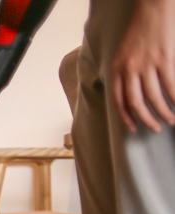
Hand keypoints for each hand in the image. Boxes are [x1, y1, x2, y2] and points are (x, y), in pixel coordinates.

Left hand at [111, 0, 174, 132]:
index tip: (132, 128)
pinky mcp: (164, 60)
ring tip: (170, 121)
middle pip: (136, 103)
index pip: (118, 100)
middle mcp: (129, 70)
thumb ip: (124, 73)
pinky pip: (170, 85)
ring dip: (164, 112)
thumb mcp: (123, 54)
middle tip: (155, 129)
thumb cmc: (139, 32)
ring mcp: (147, 65)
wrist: (153, 9)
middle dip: (146, 119)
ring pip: (154, 97)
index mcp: (117, 69)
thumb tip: (130, 94)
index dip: (126, 117)